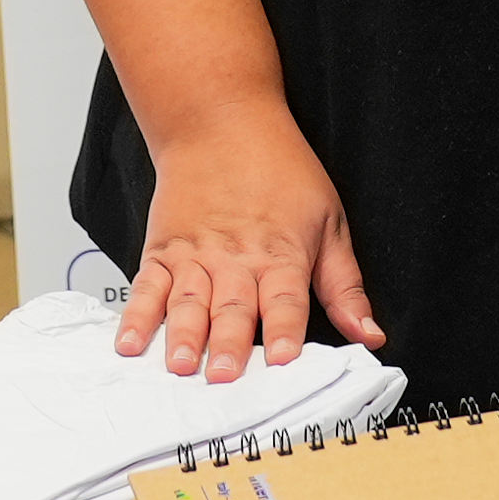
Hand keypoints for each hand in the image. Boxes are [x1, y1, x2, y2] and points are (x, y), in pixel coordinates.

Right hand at [108, 114, 378, 379]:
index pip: (286, 300)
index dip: (286, 331)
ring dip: (183, 336)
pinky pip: (147, 288)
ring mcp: (196, 256)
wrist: (220, 121)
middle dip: (229, 345)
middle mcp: (237, 259)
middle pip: (234, 308)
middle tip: (224, 378)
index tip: (283, 361)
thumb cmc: (279, 170)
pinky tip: (129, 342)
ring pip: (189, 302)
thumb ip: (344, 286)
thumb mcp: (329, 222)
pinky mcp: (163, 251)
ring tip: (180, 366)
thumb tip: (370, 334)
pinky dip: (136, 316)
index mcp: (282, 254)